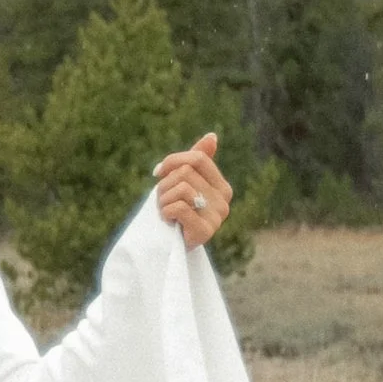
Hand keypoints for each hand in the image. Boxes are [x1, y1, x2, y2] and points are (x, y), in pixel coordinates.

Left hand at [154, 133, 231, 247]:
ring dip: (163, 199)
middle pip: (186, 172)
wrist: (172, 245)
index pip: (197, 158)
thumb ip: (198, 160)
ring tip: (166, 211)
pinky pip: (179, 207)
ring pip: (181, 188)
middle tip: (163, 199)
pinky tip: (168, 221)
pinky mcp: (205, 232)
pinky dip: (166, 212)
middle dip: (165, 184)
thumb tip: (212, 136)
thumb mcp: (186, 182)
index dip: (173, 161)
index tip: (158, 172)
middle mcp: (224, 201)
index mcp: (223, 186)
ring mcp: (217, 217)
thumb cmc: (178, 210)